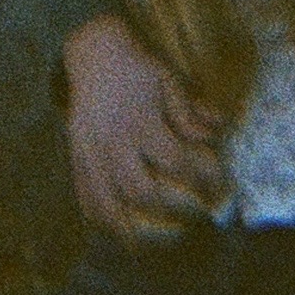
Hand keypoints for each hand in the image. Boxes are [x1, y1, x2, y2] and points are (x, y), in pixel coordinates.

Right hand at [62, 17, 222, 243]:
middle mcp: (113, 141)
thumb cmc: (138, 69)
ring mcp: (90, 153)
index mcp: (140, 120)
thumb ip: (191, 113)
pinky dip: (101, 218)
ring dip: (132, 227)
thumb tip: (218, 134)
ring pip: (106, 203)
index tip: (217, 185)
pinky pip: (84, 197)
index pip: (174, 161)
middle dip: (171, 208)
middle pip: (140, 190)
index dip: (200, 178)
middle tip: (194, 213)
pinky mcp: (76, 158)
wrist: (93, 54)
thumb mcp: (170, 82)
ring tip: (155, 239)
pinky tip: (119, 230)